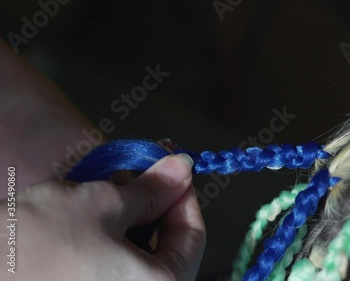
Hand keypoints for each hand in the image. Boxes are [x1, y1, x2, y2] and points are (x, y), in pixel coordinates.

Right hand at [0, 154, 204, 280]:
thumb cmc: (43, 242)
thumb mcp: (106, 204)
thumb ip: (154, 188)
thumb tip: (183, 169)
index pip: (194, 236)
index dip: (186, 196)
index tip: (175, 170)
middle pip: (167, 245)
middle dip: (157, 202)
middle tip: (148, 168)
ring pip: (139, 252)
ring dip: (133, 215)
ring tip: (116, 183)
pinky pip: (114, 263)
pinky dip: (113, 234)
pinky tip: (96, 208)